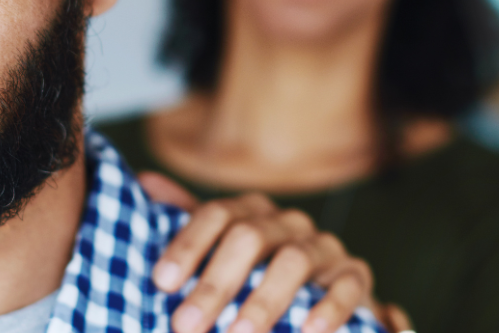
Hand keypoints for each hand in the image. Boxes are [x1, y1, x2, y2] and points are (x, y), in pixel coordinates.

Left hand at [139, 172, 374, 332]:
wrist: (320, 299)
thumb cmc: (257, 276)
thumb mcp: (220, 251)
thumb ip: (186, 221)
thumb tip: (143, 181)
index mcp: (252, 212)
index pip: (216, 214)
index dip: (188, 245)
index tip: (161, 282)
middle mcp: (288, 222)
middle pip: (250, 237)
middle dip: (216, 283)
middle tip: (185, 325)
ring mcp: (324, 246)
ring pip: (295, 261)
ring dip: (263, 301)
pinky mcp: (355, 275)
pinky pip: (347, 285)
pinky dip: (328, 308)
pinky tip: (307, 331)